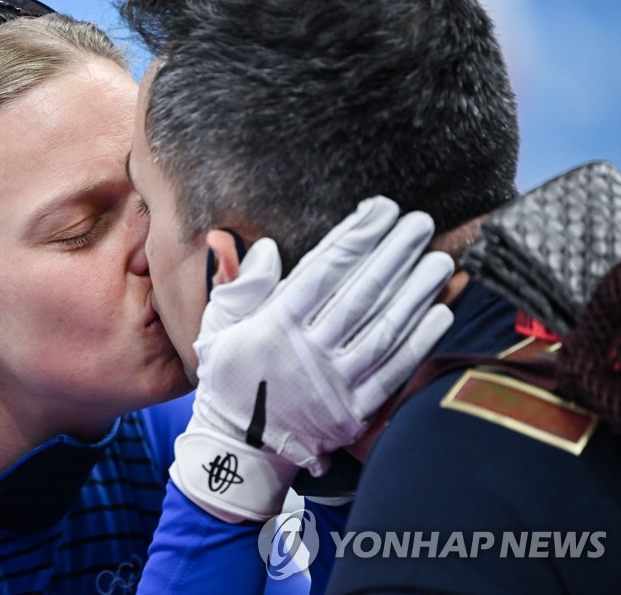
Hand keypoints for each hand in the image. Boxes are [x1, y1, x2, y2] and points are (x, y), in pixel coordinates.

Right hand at [170, 197, 453, 522]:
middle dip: (394, 253)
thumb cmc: (229, 380)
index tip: (381, 209)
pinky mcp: (353, 412)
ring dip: (415, 292)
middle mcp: (307, 351)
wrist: (237, 449)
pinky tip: (440, 312)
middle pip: (360, 293)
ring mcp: (334, 383)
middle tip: (421, 222)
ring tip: (439, 260)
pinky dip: (418, 341)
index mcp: (274, 325)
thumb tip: (268, 247)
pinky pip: (393, 372)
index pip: (323, 271)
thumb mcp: (218, 329)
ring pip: (383, 329)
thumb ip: (240, 287)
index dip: (355, 237)